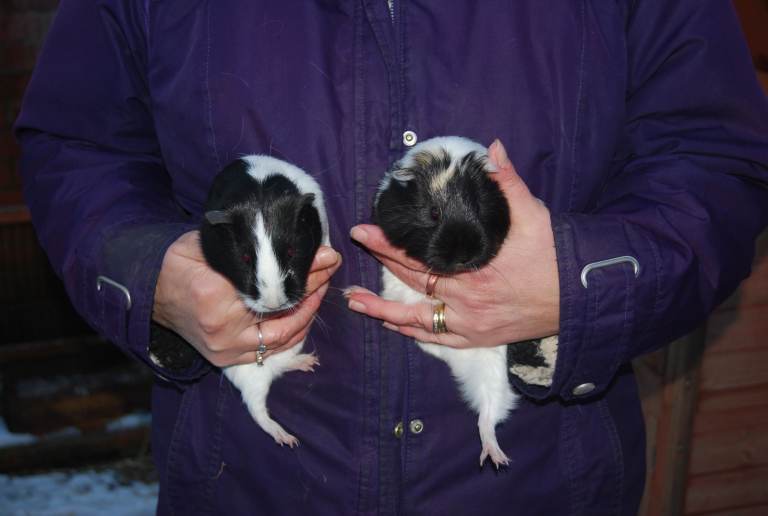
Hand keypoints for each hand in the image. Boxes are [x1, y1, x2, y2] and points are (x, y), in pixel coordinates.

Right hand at [153, 231, 341, 366]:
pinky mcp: (226, 358)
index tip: (327, 255)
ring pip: (281, 337)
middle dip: (312, 288)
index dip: (304, 271)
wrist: (150, 293)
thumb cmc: (179, 263)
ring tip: (322, 287)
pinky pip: (270, 350)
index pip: (272, 284)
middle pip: (281, 310)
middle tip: (330, 267)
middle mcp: (221, 327)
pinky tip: (305, 311)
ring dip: (308, 312)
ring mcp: (224, 348)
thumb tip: (298, 241)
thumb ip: (249, 246)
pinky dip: (292, 332)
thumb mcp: (208, 243)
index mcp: (214, 293)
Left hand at [345, 139, 558, 347]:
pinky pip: (437, 339)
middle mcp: (466, 301)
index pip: (419, 258)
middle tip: (357, 247)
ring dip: (383, 310)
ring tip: (354, 301)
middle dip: (382, 262)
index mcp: (473, 270)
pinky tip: (392, 325)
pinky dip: (412, 332)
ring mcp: (470, 324)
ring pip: (416, 319)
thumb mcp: (532, 215)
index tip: (364, 230)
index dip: (389, 245)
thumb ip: (508, 183)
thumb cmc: (555, 255)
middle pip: (413, 281)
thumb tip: (492, 148)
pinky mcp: (478, 338)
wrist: (580, 296)